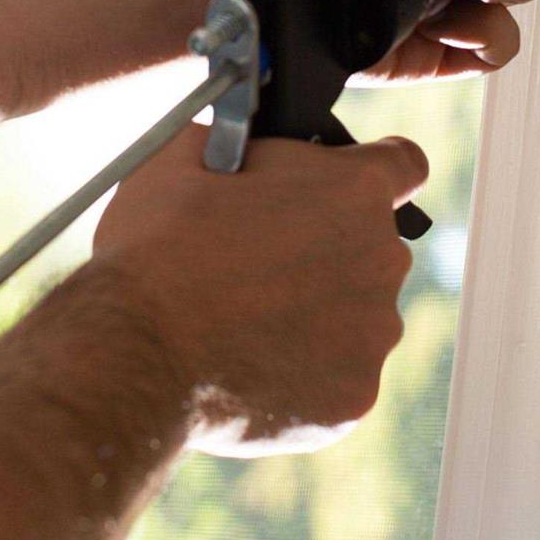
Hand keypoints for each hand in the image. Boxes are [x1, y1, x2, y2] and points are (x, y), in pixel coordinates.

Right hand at [92, 123, 427, 455]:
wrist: (135, 351)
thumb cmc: (158, 245)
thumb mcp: (186, 153)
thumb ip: (238, 139)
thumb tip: (236, 142)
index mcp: (354, 189)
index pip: (404, 164)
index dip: (374, 170)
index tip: (343, 187)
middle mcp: (382, 259)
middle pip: (373, 246)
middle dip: (329, 248)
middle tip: (261, 260)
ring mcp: (373, 335)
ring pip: (358, 315)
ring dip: (317, 314)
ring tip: (246, 320)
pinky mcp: (354, 399)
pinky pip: (336, 376)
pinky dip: (303, 373)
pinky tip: (249, 366)